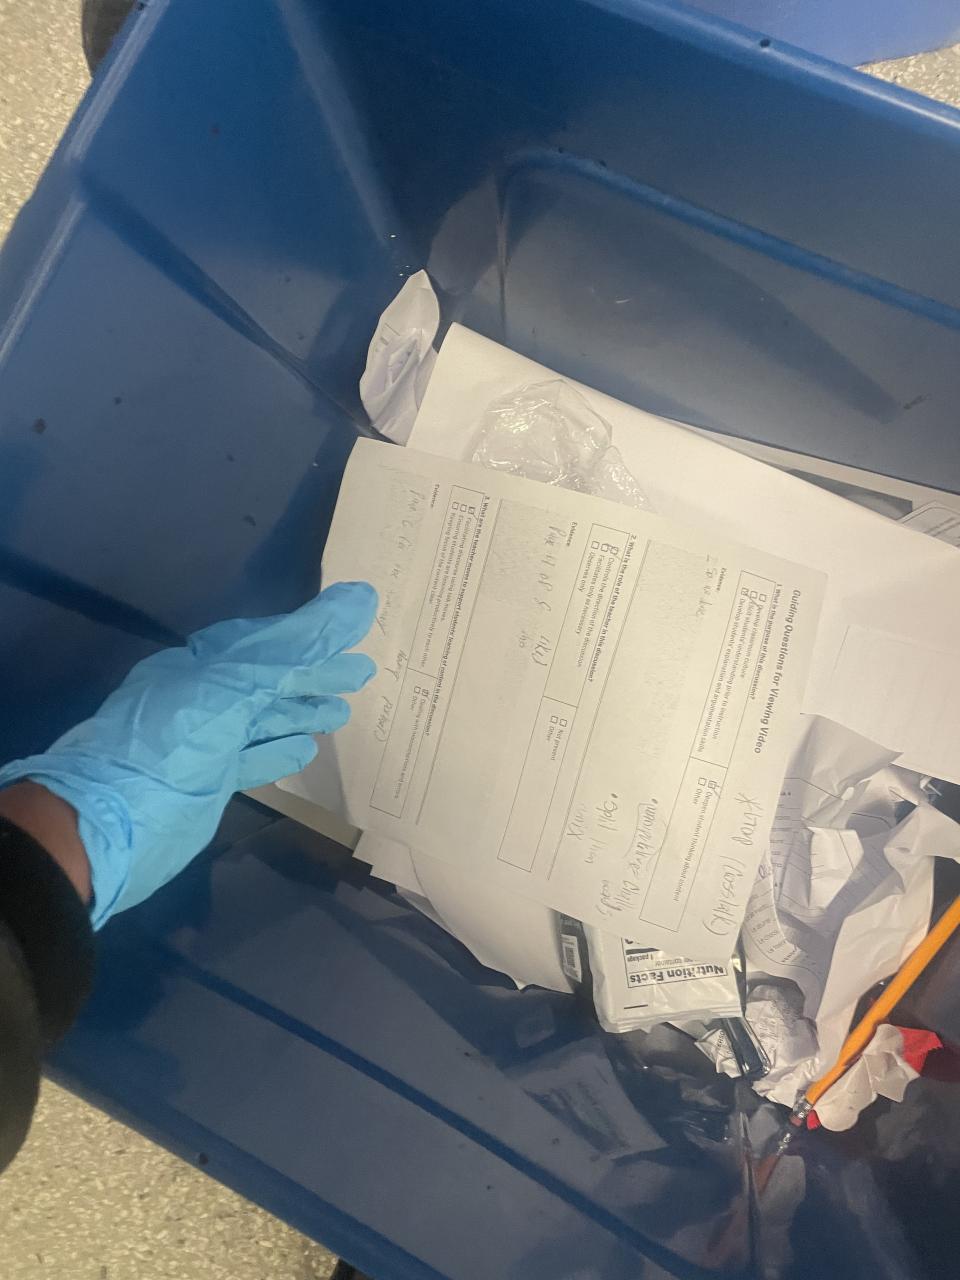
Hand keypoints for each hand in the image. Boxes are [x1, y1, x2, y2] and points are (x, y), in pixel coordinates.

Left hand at [0, 582, 376, 926]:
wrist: (105, 826)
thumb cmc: (170, 747)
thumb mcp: (232, 687)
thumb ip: (294, 647)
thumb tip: (359, 598)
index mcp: (199, 667)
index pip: (266, 642)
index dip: (312, 635)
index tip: (357, 630)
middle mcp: (201, 699)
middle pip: (269, 679)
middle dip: (315, 673)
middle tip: (364, 672)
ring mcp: (203, 744)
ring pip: (262, 719)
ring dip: (302, 710)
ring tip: (344, 711)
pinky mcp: (206, 784)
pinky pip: (250, 758)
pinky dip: (280, 750)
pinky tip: (308, 749)